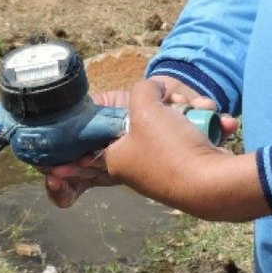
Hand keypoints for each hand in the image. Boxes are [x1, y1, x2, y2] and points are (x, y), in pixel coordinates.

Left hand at [43, 81, 236, 208]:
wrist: (216, 183)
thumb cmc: (170, 148)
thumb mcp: (146, 106)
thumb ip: (143, 89)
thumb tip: (155, 90)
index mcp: (116, 159)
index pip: (86, 151)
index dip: (71, 152)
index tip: (49, 165)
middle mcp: (137, 166)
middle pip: (142, 123)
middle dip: (166, 106)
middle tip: (178, 103)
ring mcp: (166, 168)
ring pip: (174, 125)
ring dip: (192, 113)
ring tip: (203, 110)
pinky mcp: (192, 166)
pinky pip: (195, 136)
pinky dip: (209, 126)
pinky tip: (222, 123)